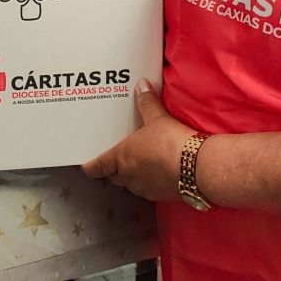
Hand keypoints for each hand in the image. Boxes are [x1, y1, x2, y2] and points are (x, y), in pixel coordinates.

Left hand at [81, 79, 191, 201]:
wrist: (196, 167)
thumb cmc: (169, 141)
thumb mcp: (157, 118)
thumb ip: (147, 102)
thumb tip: (141, 84)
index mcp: (122, 157)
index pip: (99, 166)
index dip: (90, 166)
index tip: (84, 167)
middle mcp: (129, 175)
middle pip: (114, 177)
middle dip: (112, 171)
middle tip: (113, 163)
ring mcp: (145, 188)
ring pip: (130, 185)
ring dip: (130, 178)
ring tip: (136, 167)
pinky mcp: (161, 195)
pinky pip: (148, 190)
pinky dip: (149, 183)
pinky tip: (157, 175)